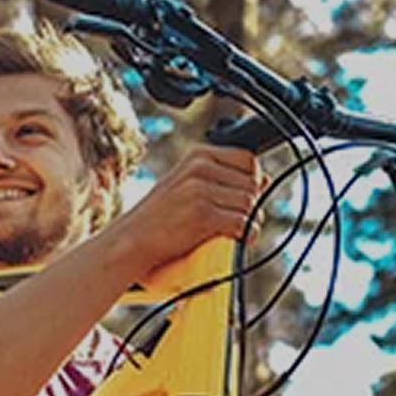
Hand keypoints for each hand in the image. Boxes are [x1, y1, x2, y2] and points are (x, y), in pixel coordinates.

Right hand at [118, 144, 265, 280]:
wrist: (131, 240)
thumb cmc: (159, 217)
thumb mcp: (187, 185)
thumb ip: (221, 179)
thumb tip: (264, 180)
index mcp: (198, 155)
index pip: (248, 160)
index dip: (252, 182)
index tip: (241, 200)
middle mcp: (200, 168)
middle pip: (252, 183)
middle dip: (251, 204)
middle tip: (238, 221)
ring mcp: (200, 190)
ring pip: (250, 203)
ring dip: (251, 221)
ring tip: (238, 232)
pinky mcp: (202, 214)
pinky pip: (242, 222)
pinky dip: (246, 234)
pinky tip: (239, 239)